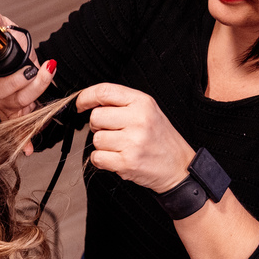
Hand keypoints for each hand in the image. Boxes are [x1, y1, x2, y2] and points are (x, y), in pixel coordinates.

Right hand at [0, 6, 57, 145]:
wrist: (24, 60)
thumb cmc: (12, 46)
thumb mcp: (6, 29)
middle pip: (1, 93)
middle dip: (19, 81)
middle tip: (35, 67)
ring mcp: (4, 104)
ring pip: (16, 106)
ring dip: (34, 91)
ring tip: (48, 71)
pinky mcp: (15, 114)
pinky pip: (18, 130)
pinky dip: (23, 140)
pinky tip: (29, 149)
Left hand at [76, 83, 196, 193]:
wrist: (178, 166)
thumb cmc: (160, 139)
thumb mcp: (147, 111)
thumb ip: (122, 104)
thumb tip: (90, 103)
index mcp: (142, 102)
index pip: (105, 91)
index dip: (86, 97)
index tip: (80, 104)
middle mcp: (138, 119)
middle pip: (96, 117)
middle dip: (98, 126)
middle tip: (113, 132)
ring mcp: (133, 141)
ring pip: (96, 139)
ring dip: (103, 146)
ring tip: (121, 148)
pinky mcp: (127, 162)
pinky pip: (97, 157)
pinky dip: (102, 160)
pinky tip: (117, 158)